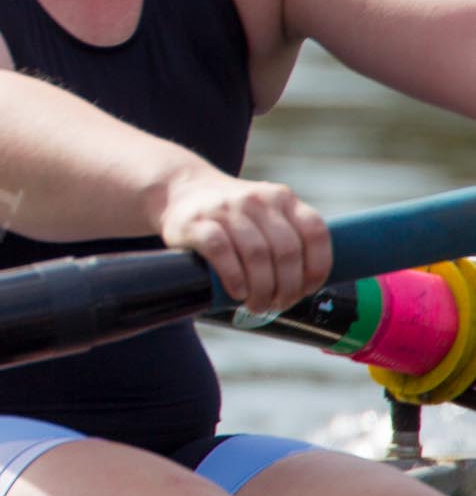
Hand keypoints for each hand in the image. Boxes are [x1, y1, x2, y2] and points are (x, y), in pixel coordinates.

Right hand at [155, 169, 330, 312]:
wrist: (178, 190)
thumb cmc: (230, 215)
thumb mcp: (264, 213)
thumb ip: (288, 236)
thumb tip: (309, 286)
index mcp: (281, 198)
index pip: (315, 233)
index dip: (317, 268)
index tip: (307, 290)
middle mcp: (256, 199)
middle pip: (286, 251)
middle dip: (287, 287)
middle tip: (278, 304)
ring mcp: (225, 209)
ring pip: (256, 255)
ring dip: (261, 290)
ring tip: (257, 305)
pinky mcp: (197, 222)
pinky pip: (222, 252)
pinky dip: (234, 278)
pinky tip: (237, 292)